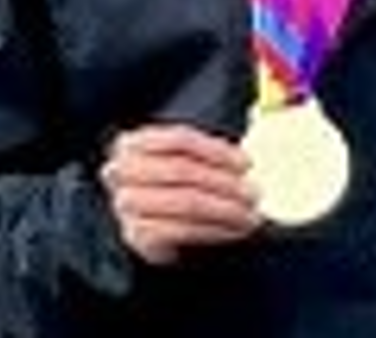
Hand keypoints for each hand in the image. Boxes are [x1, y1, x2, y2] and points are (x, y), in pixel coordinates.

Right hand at [101, 123, 261, 264]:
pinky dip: (214, 230)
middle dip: (224, 183)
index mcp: (132, 143)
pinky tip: (233, 230)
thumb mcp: (182, 159)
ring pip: (185, 201)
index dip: (216, 151)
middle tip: (254, 193)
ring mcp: (126, 205)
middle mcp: (121, 171)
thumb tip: (244, 163)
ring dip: (225, 209)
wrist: (151, 222)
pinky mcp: (136, 235)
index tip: (245, 164)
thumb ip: (207, 153)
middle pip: (182, 170)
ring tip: (250, 215)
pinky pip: (182, 230)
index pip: (179, 139)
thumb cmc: (171, 185)